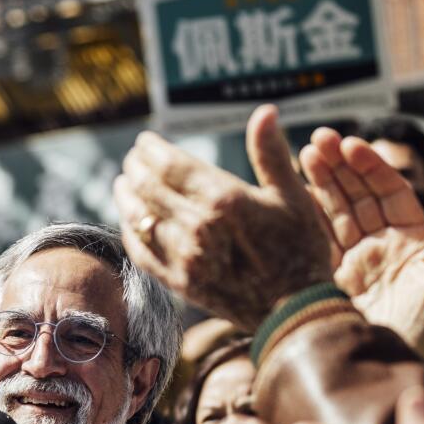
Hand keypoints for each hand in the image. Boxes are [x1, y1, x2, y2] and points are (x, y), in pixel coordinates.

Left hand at [115, 105, 332, 330]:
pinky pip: (142, 253)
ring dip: (126, 197)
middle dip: (136, 169)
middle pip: (150, 188)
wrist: (297, 312)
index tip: (144, 142)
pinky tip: (130, 221)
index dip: (151, 150)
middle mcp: (198, 227)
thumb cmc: (302, 250)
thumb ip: (271, 154)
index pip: (172, 166)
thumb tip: (265, 111)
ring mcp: (185, 258)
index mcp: (225, 200)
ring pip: (140, 219)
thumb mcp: (293, 197)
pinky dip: (131, 232)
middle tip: (131, 159)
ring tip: (122, 183)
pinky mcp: (179, 284)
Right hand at [300, 129, 423, 395]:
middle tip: (318, 139)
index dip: (371, 167)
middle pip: (359, 194)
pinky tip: (294, 192)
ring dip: (321, 182)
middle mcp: (383, 242)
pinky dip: (307, 214)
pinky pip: (320, 237)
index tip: (352, 145)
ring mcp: (356, 257)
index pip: (390, 191)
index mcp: (413, 238)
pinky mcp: (333, 275)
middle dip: (340, 165)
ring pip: (337, 210)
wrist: (397, 368)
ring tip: (304, 154)